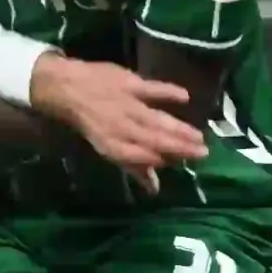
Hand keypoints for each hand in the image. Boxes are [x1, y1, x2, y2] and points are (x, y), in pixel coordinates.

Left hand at [26, 54, 207, 178]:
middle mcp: (122, 128)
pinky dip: (168, 93)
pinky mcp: (130, 83)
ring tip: (199, 137)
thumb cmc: (91, 122)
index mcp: (115, 147)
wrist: (67, 88)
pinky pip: (152, 89)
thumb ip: (135, 166)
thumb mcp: (109, 148)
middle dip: (180, 148)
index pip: (143, 157)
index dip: (162, 162)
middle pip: (155, 140)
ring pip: (156, 120)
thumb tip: (154, 188)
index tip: (183, 164)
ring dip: (178, 129)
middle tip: (204, 153)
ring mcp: (127, 105)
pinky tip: (185, 97)